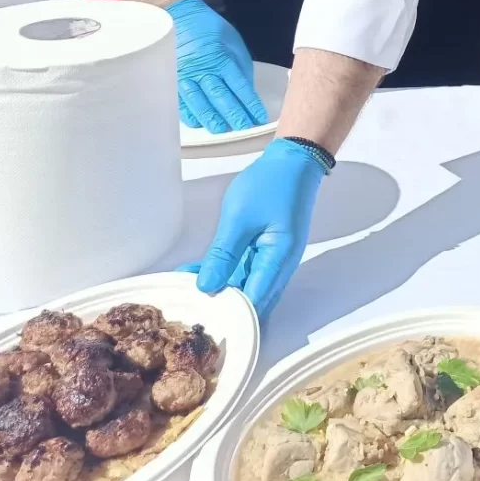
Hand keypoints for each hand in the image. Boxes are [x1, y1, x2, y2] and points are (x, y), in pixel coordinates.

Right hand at [167, 0, 267, 133]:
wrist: (178, 15)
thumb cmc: (209, 28)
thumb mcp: (233, 41)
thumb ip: (241, 66)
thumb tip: (247, 92)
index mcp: (221, 58)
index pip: (239, 86)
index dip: (250, 104)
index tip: (259, 117)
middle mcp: (203, 68)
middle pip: (220, 96)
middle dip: (233, 115)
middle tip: (243, 128)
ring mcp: (185, 75)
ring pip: (199, 102)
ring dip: (211, 118)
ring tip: (222, 130)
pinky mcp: (172, 79)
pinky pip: (180, 100)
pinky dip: (189, 113)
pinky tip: (198, 123)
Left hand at [181, 138, 326, 316]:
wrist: (294, 161)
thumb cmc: (269, 185)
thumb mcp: (239, 218)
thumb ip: (223, 255)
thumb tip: (206, 288)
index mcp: (279, 260)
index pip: (253, 303)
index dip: (227, 315)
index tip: (196, 318)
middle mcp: (281, 267)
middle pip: (253, 302)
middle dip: (222, 309)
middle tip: (186, 309)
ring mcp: (276, 260)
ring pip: (248, 288)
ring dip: (221, 291)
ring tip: (185, 292)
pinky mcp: (269, 252)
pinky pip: (247, 273)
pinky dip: (226, 276)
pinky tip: (199, 273)